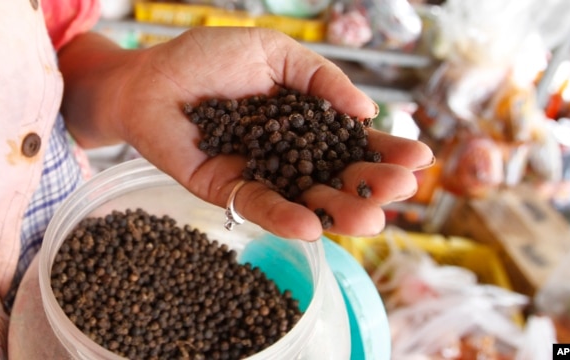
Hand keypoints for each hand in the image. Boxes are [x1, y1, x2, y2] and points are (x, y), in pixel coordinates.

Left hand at [60, 27, 433, 240]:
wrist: (150, 78)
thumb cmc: (208, 58)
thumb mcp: (275, 53)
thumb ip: (321, 80)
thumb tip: (367, 110)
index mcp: (306, 122)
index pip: (354, 141)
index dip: (386, 150)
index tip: (419, 157)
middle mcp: (289, 154)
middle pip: (338, 177)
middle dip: (372, 186)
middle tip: (401, 190)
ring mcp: (262, 175)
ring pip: (307, 200)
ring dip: (339, 211)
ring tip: (370, 219)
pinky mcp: (229, 191)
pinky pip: (261, 207)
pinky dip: (286, 217)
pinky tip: (313, 225)